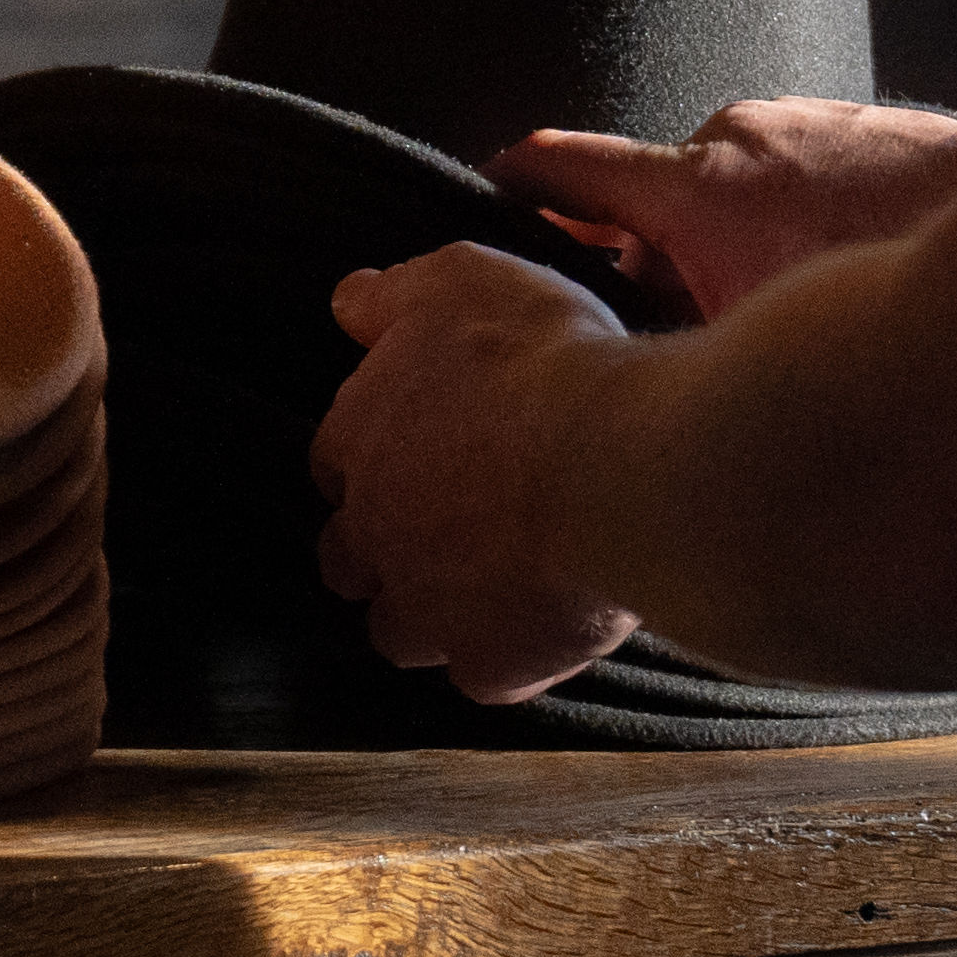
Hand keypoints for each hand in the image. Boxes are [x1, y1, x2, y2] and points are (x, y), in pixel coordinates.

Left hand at [312, 244, 643, 703]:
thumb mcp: (465, 281)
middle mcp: (372, 532)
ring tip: (495, 587)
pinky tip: (546, 624)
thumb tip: (348, 301)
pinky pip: (483, 674)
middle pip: (349, 560)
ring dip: (435, 613)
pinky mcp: (486, 664)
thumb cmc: (545, 363)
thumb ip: (395, 295)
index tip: (421, 454)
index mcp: (359, 439)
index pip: (334, 463)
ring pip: (400, 632)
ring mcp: (423, 608)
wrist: (621, 464)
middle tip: (453, 528)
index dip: (377, 461)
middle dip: (386, 549)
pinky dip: (508, 656)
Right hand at [494, 97, 956, 322]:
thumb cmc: (887, 291)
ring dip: (725, 246)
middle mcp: (735, 139)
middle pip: (651, 200)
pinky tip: (831, 277)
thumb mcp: (760, 350)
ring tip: (768, 312)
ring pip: (727, 193)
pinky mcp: (854, 124)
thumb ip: (683, 352)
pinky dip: (783, 222)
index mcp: (691, 188)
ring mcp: (799, 123)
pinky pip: (788, 178)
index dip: (514, 184)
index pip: (562, 165)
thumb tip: (639, 386)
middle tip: (659, 329)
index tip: (485, 192)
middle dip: (648, 261)